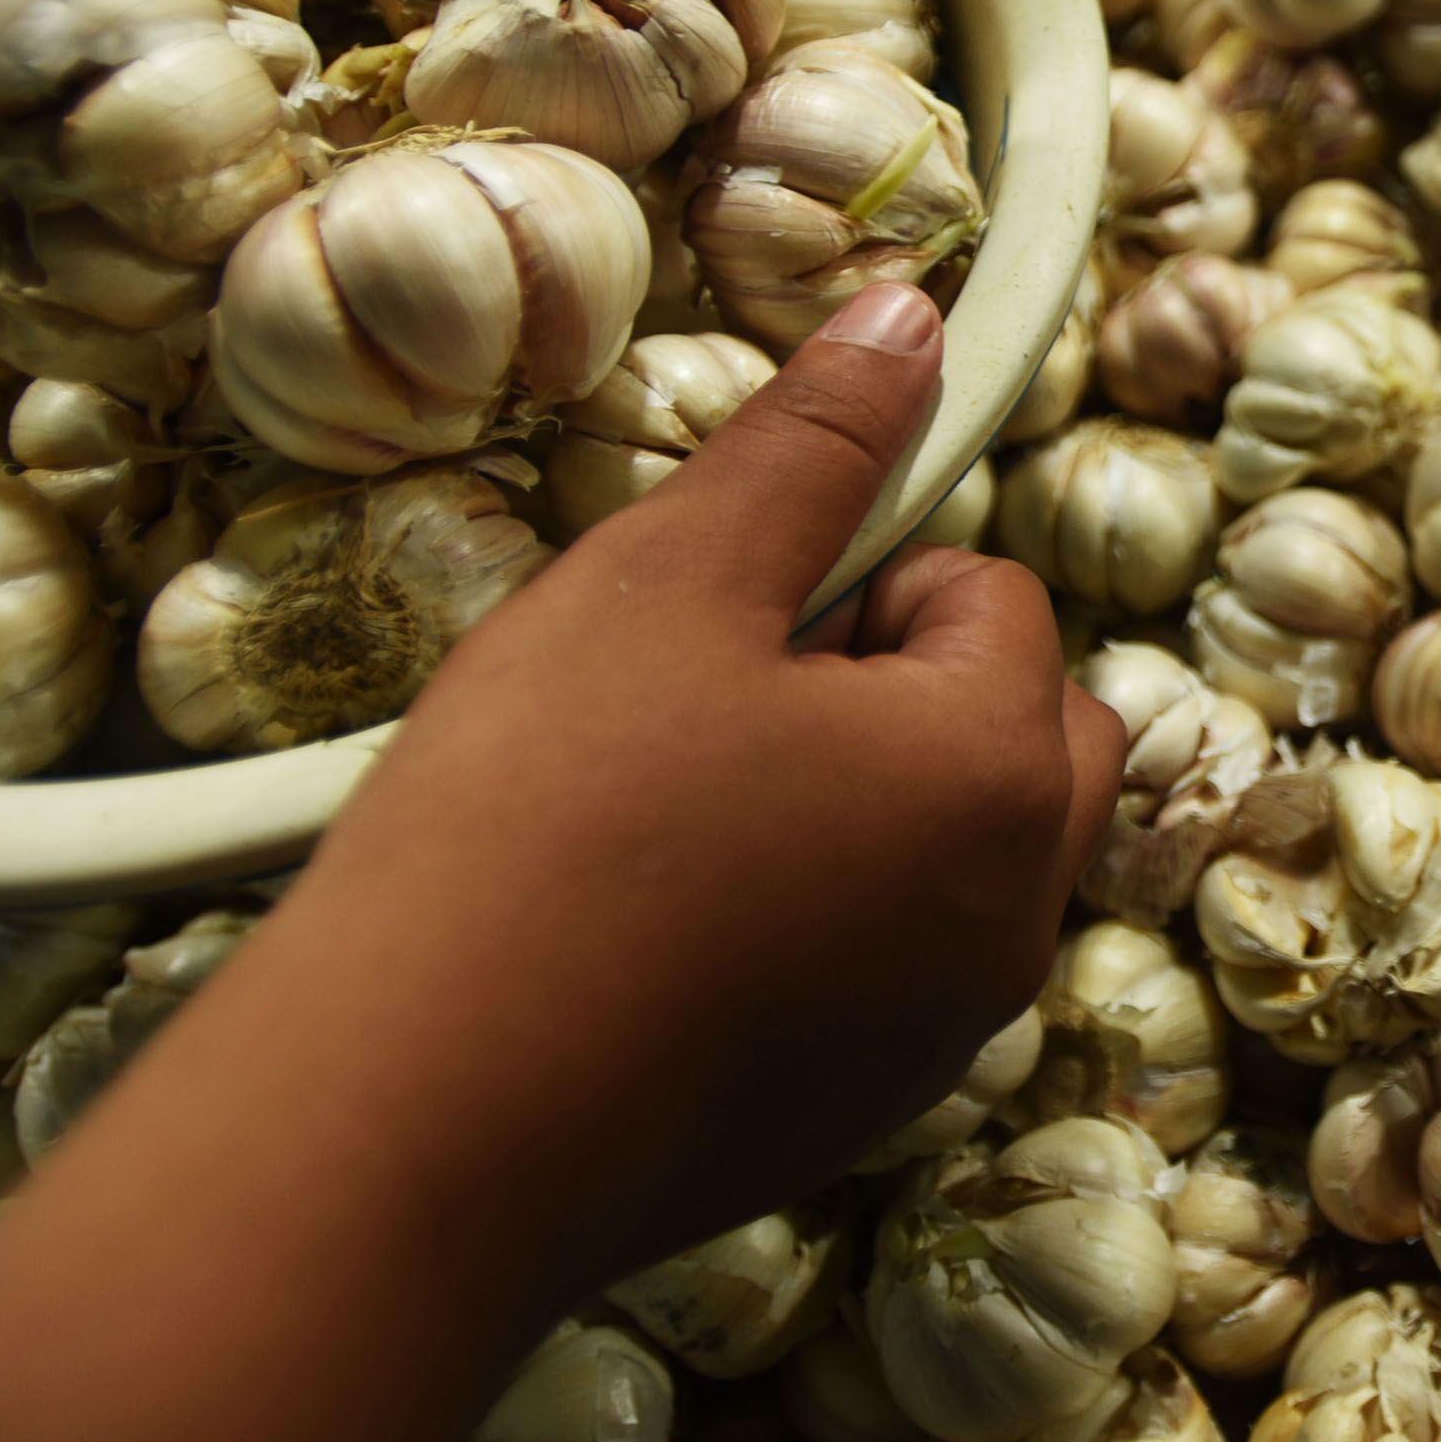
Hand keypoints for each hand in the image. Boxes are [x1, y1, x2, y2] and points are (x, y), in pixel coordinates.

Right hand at [289, 278, 1122, 1282]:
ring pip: (953, 855)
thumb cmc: (540, 825)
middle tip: (710, 708)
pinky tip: (650, 930)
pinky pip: (880, 970)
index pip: (986, 597)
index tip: (710, 630)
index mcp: (1003, 769)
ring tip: (668, 815)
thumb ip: (814, 445)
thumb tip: (911, 319)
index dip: (847, 581)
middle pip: (1023, 731)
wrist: (417, 1123)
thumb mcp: (668, 582)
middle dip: (899, 689)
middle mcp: (1015, 914)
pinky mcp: (855, 1118)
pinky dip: (807, 924)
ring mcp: (943, 1036)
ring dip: (857, 804)